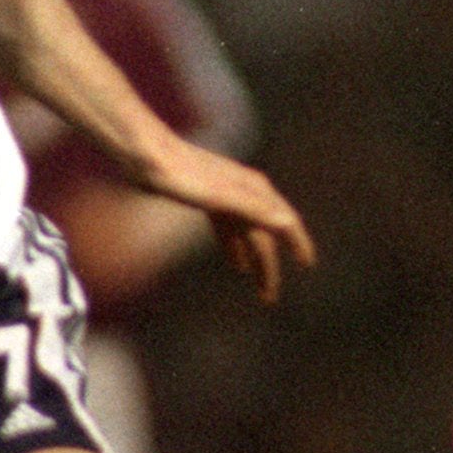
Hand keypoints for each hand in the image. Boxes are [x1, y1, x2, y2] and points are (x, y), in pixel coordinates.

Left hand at [134, 132, 318, 301]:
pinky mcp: (207, 198)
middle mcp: (246, 191)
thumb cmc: (180, 176)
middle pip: (265, 235)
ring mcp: (227, 195)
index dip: (299, 243)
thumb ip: (254, 209)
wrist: (144, 154)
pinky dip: (236, 247)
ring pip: (247, 233)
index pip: (285, 222)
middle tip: (268, 297)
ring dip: (253, 259)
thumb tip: (287, 223)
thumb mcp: (220, 197)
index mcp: (254, 191)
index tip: (308, 265)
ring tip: (256, 286)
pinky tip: (235, 263)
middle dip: (268, 266)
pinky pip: (230, 229)